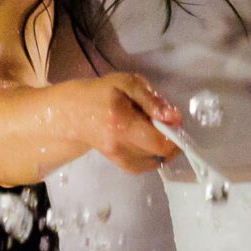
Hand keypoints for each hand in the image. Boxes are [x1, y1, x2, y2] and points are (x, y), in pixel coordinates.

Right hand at [68, 72, 182, 174]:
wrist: (75, 113)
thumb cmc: (103, 93)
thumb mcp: (127, 83)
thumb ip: (152, 100)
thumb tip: (174, 118)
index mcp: (122, 122)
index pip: (159, 142)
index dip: (175, 134)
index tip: (175, 120)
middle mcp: (119, 145)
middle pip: (159, 153)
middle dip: (171, 139)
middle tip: (166, 123)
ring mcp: (118, 157)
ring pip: (154, 160)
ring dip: (163, 148)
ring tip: (156, 130)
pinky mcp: (118, 163)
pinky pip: (144, 166)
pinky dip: (154, 157)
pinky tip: (151, 143)